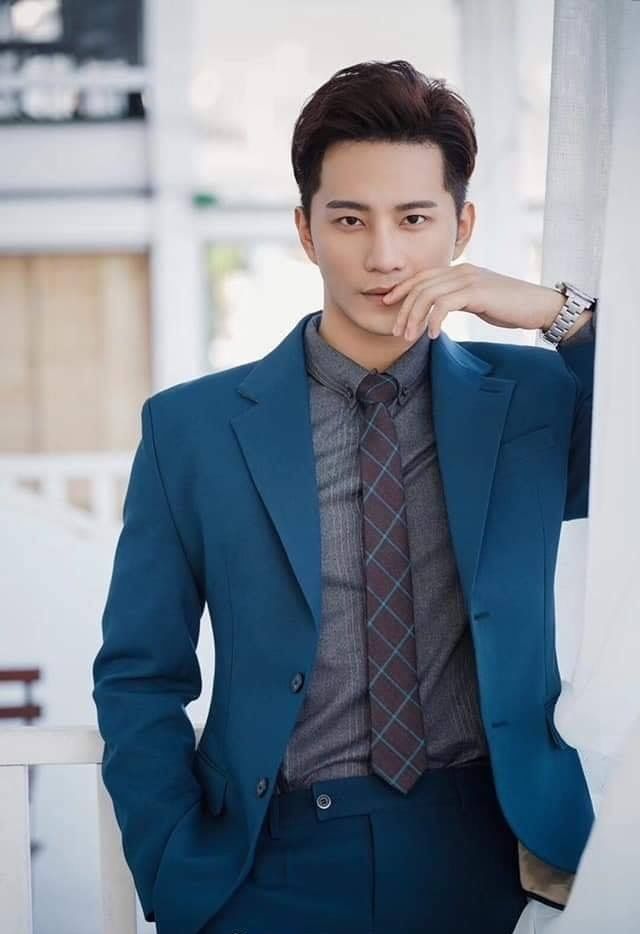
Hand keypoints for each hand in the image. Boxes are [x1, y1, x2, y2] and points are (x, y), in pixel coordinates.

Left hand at [381, 263, 565, 339]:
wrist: (539, 306)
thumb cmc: (510, 307)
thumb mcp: (478, 301)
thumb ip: (458, 301)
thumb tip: (439, 313)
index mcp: (460, 271)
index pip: (423, 276)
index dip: (402, 289)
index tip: (387, 305)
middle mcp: (462, 271)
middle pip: (421, 286)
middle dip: (404, 309)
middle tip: (396, 331)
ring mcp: (469, 279)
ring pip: (429, 295)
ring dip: (415, 317)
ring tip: (409, 337)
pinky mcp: (477, 292)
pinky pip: (445, 304)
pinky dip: (434, 320)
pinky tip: (432, 335)